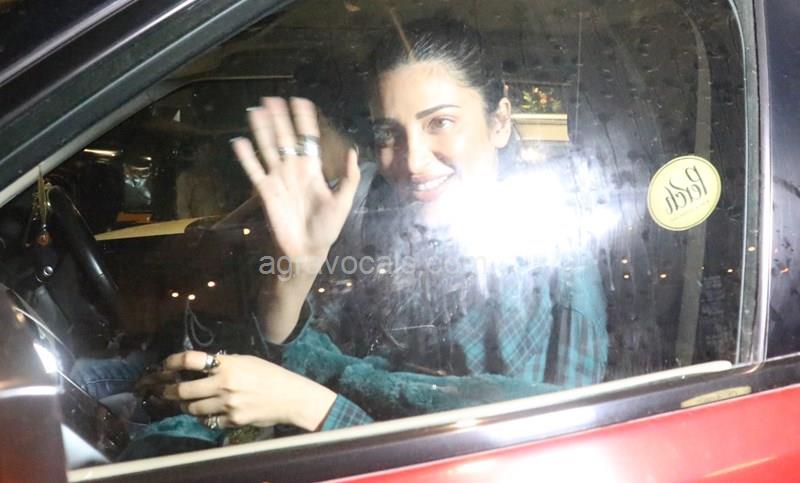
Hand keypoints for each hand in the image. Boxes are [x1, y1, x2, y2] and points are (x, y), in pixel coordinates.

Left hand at [161, 351, 336, 430]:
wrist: (290, 397)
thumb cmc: (270, 375)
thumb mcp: (247, 361)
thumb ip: (224, 362)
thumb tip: (200, 365)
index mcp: (228, 365)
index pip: (191, 360)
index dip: (172, 361)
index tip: (166, 365)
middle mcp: (224, 384)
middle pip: (184, 389)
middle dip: (170, 390)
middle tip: (165, 390)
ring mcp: (227, 405)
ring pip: (192, 408)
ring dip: (185, 405)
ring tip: (185, 402)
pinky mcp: (231, 421)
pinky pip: (207, 421)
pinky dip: (203, 417)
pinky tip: (206, 412)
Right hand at [232, 97, 360, 274]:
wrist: (307, 250)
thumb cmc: (327, 228)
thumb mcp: (343, 201)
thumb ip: (349, 177)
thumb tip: (354, 151)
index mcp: (313, 170)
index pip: (308, 139)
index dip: (304, 120)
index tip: (299, 101)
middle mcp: (294, 170)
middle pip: (285, 138)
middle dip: (279, 119)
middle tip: (271, 98)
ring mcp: (279, 179)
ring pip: (269, 149)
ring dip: (262, 130)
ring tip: (255, 111)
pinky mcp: (266, 192)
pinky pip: (255, 170)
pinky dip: (247, 158)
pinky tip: (239, 142)